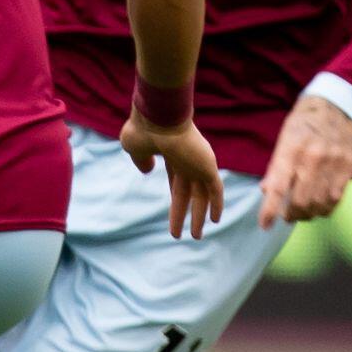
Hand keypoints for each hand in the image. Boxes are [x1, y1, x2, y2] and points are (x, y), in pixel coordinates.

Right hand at [122, 112, 223, 238]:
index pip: (176, 182)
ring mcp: (198, 164)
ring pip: (202, 196)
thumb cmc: (142, 128)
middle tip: (189, 233)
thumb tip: (147, 170)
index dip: (176, 200)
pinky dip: (216, 205)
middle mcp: (186, 161)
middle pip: (189, 193)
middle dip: (188, 213)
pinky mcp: (207, 166)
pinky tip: (215, 220)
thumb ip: (141, 160)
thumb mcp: (135, 148)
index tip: (176, 216)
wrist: (157, 115)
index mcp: (170, 155)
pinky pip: (215, 190)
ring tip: (196, 236)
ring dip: (198, 216)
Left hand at [257, 93, 351, 229]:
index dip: (269, 211)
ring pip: (319, 204)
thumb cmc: (306, 121)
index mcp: (291, 150)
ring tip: (302, 213)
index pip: (277, 188)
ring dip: (308, 214)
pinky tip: (319, 207)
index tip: (264, 225)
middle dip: (290, 215)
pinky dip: (325, 208)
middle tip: (287, 216)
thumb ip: (276, 165)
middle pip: (299, 202)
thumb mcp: (285, 137)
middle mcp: (312, 159)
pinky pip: (336, 198)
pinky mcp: (348, 168)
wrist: (340, 104)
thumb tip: (266, 191)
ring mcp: (333, 164)